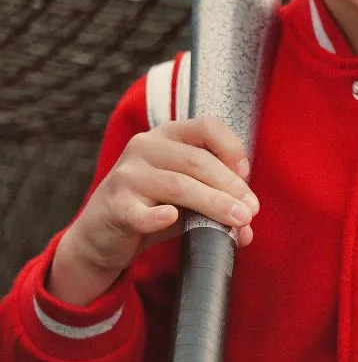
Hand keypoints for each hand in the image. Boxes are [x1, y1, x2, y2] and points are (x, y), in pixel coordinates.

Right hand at [47, 116, 259, 305]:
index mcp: (167, 136)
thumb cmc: (151, 208)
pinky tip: (171, 219)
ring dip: (213, 204)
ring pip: (178, 186)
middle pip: (197, 161)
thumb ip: (215, 206)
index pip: (206, 126)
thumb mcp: (186, 201)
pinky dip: (156, 216)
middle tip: (251, 211)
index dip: (231, 147)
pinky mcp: (115, 205)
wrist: (102, 235)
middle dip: (230, 187)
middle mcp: (145, 146)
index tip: (247, 175)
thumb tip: (248, 230)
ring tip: (238, 222)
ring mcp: (127, 175)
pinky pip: (140, 211)